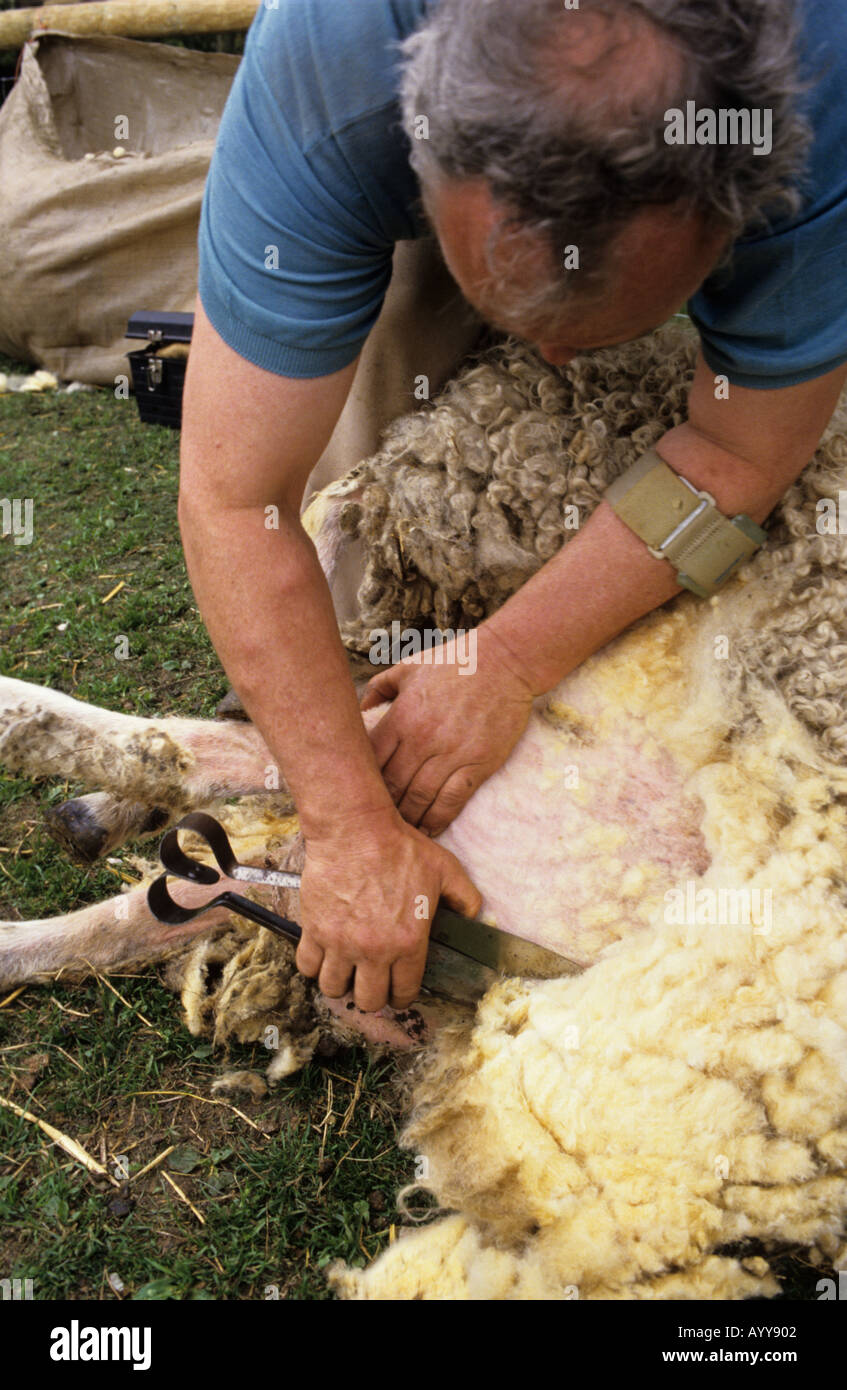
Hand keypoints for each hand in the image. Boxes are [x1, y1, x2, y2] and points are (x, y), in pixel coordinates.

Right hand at [295, 807, 481, 1011]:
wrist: (355, 830)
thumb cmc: (400, 848)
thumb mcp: (446, 869)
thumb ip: (466, 898)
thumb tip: (473, 917)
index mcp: (408, 942)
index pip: (404, 993)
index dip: (403, 996)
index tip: (398, 990)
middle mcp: (374, 951)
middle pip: (369, 1001)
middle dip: (373, 996)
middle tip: (372, 982)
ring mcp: (340, 943)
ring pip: (334, 989)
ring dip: (341, 984)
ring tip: (346, 970)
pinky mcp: (315, 930)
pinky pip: (307, 967)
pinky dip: (313, 965)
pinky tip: (323, 954)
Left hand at [360, 628, 534, 834]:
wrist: (506, 662)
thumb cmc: (456, 662)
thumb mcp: (409, 667)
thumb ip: (380, 687)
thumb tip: (358, 706)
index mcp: (401, 718)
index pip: (371, 761)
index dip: (361, 782)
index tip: (359, 794)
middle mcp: (422, 740)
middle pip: (391, 786)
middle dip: (381, 807)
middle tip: (375, 821)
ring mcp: (451, 754)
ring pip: (419, 799)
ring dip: (407, 819)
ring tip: (400, 832)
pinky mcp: (477, 765)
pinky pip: (452, 801)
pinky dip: (437, 821)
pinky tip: (429, 831)